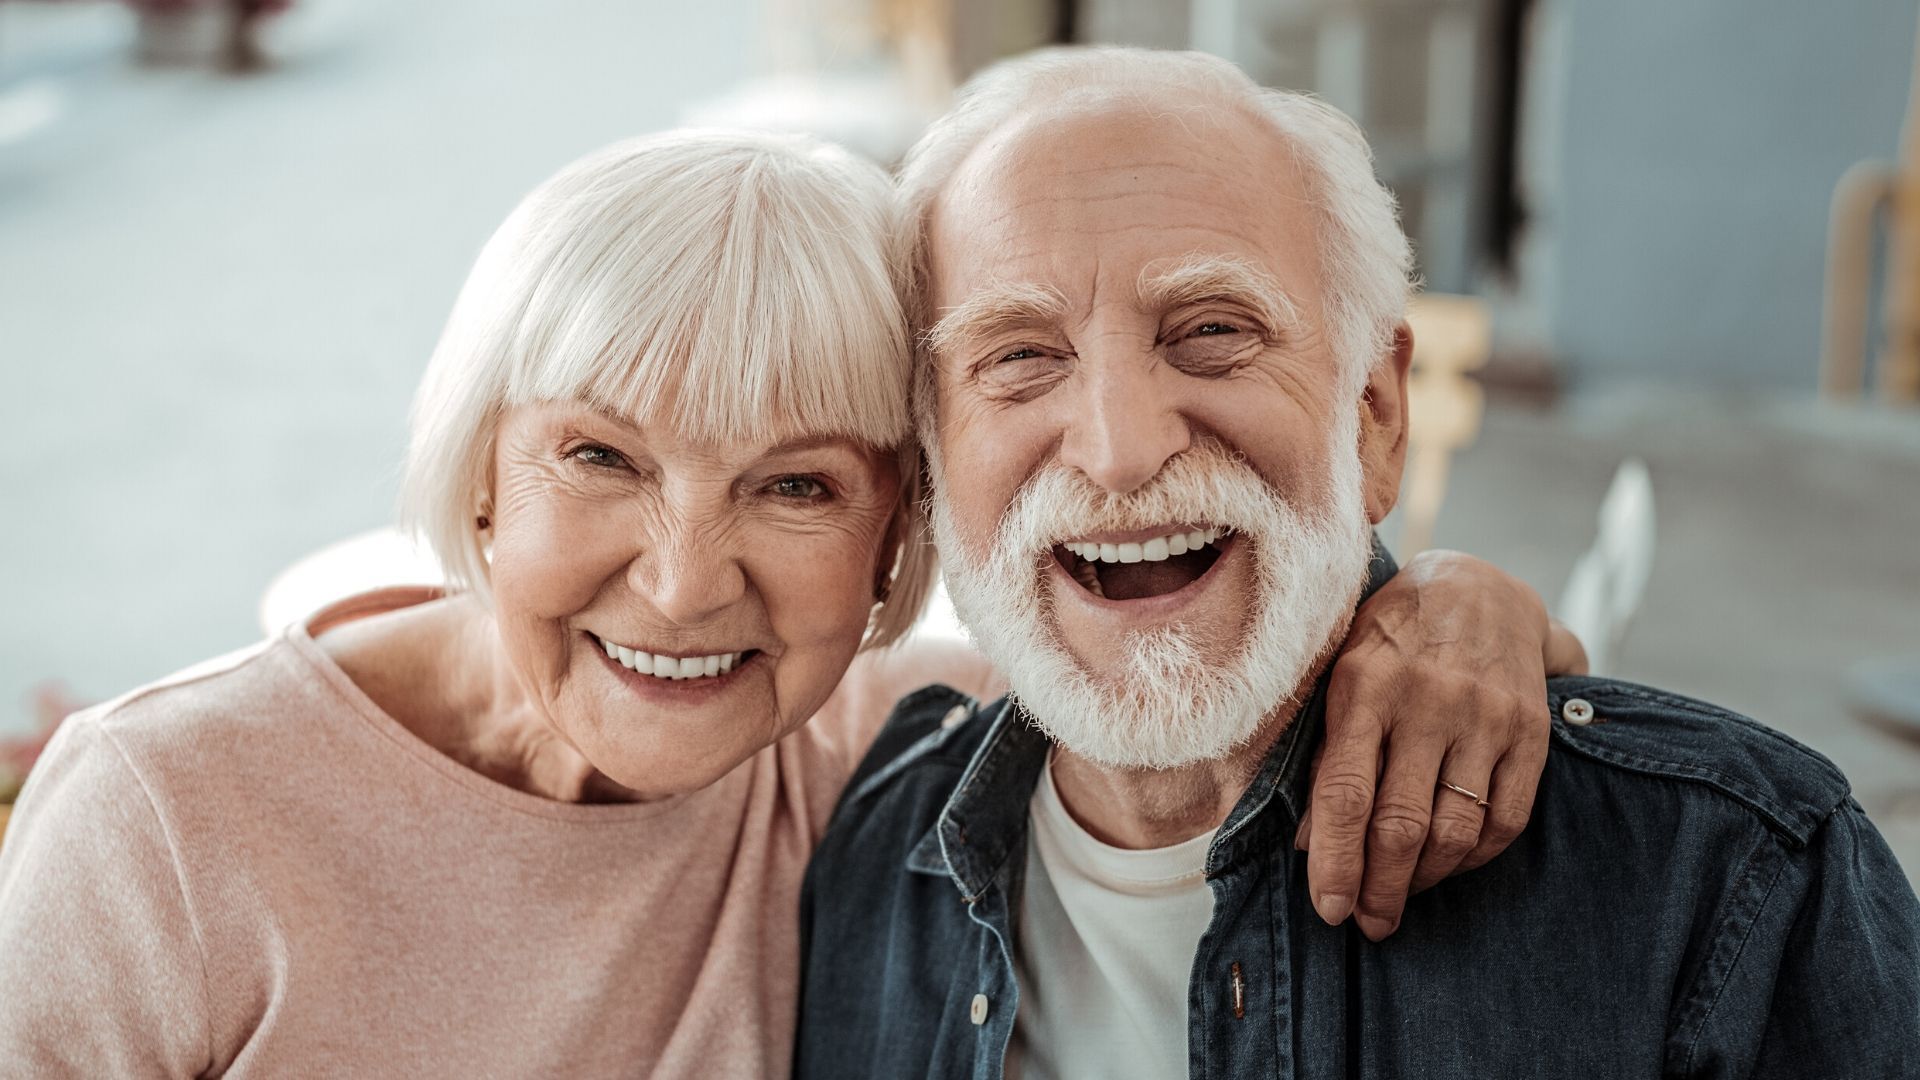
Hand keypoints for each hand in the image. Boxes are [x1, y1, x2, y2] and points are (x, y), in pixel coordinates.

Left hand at [1296, 549, 1585, 939]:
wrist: (1479, 587)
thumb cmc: (1390, 640)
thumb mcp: (1340, 675)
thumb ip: (1325, 754)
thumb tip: (1307, 843)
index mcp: (1364, 686)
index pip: (1344, 793)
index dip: (1335, 861)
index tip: (1330, 909)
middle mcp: (1427, 701)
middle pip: (1401, 824)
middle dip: (1381, 888)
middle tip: (1368, 922)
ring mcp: (1485, 717)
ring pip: (1455, 831)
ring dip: (1424, 881)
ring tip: (1402, 896)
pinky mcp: (1530, 732)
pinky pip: (1506, 820)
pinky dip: (1474, 859)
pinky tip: (1449, 865)